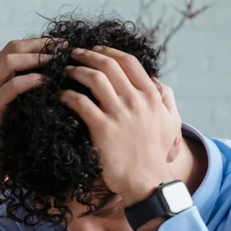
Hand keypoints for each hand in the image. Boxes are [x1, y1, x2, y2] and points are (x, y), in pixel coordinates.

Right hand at [0, 39, 55, 203]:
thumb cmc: (8, 128)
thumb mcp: (16, 100)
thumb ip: (26, 82)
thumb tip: (56, 66)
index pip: (16, 46)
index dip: (40, 42)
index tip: (63, 43)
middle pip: (13, 48)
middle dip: (41, 46)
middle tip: (64, 49)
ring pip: (11, 62)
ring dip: (36, 59)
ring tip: (57, 62)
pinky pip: (12, 86)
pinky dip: (31, 80)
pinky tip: (47, 82)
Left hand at [60, 47, 180, 205]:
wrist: (147, 181)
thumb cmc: (155, 153)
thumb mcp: (169, 122)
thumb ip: (163, 99)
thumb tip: (154, 80)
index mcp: (151, 95)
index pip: (129, 61)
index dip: (109, 51)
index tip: (95, 49)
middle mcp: (137, 100)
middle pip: (109, 65)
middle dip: (87, 55)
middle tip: (73, 54)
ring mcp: (119, 113)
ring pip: (94, 78)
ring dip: (76, 70)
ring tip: (64, 71)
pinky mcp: (102, 128)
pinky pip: (80, 102)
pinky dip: (68, 94)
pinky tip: (61, 95)